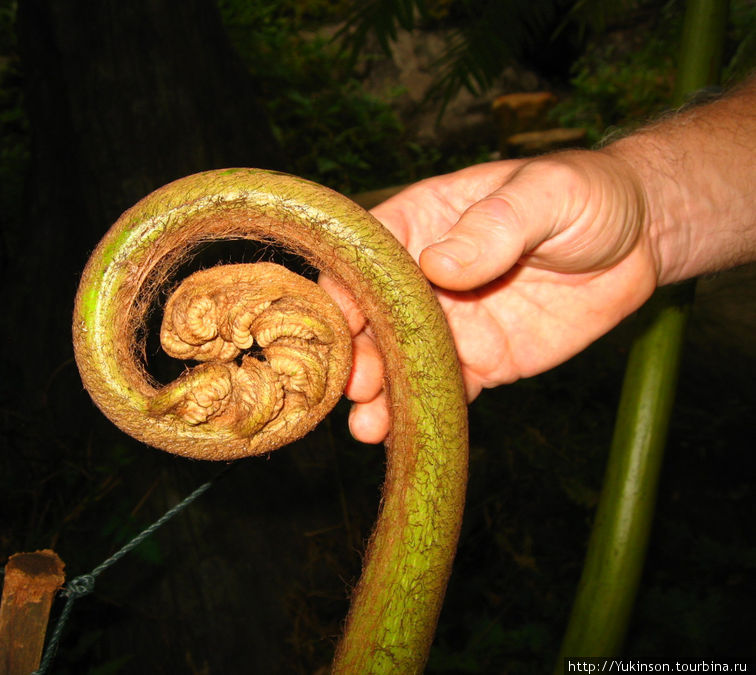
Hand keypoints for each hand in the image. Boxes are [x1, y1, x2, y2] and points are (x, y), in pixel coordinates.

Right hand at [322, 150, 660, 443]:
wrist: (641, 242)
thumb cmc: (587, 196)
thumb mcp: (548, 192)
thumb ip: (496, 224)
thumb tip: (439, 263)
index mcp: (425, 222)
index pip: (368, 253)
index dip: (347, 284)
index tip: (341, 317)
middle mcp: (424, 277)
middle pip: (373, 316)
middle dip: (358, 351)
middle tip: (354, 383)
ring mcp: (451, 322)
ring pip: (401, 360)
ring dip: (380, 393)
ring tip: (369, 424)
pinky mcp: (481, 361)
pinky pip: (444, 389)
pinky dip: (422, 411)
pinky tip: (402, 434)